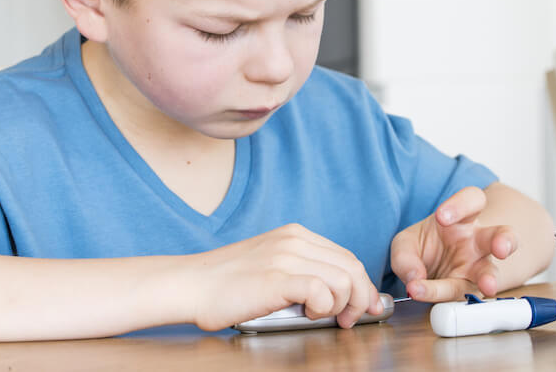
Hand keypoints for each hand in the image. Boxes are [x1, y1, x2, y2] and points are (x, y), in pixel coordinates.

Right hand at [186, 223, 384, 330]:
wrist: (191, 285)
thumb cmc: (226, 284)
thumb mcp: (271, 264)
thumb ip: (302, 270)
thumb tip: (337, 293)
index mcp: (295, 234)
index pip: (346, 256)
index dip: (362, 284)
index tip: (364, 306)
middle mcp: (295, 240)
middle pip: (352, 266)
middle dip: (360, 297)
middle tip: (348, 319)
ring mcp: (286, 256)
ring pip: (343, 279)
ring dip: (340, 305)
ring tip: (319, 315)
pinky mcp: (277, 277)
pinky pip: (322, 290)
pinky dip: (323, 307)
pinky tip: (308, 313)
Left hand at [390, 186, 516, 301]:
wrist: (429, 271)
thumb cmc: (424, 247)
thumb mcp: (406, 244)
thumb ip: (405, 256)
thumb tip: (414, 278)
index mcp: (464, 219)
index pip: (472, 200)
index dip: (461, 205)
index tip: (442, 217)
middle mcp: (477, 243)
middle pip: (502, 235)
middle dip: (504, 240)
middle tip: (500, 248)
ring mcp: (477, 269)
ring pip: (491, 271)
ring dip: (490, 279)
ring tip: (488, 286)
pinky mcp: (469, 291)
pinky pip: (465, 296)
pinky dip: (452, 300)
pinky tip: (442, 305)